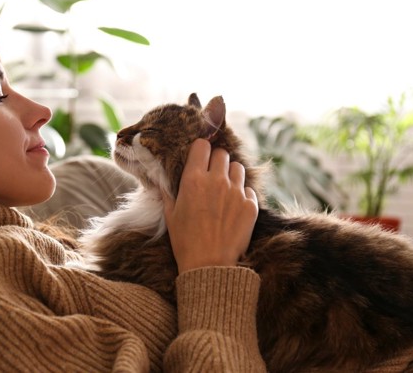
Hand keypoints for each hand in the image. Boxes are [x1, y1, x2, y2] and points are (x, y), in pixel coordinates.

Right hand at [162, 138, 257, 272]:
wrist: (209, 266)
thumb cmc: (185, 241)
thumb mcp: (170, 214)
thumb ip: (168, 192)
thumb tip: (161, 178)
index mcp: (193, 179)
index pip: (202, 146)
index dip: (200, 150)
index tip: (199, 157)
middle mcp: (217, 181)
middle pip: (222, 153)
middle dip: (216, 160)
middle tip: (212, 174)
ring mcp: (236, 192)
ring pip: (238, 168)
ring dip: (231, 174)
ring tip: (224, 189)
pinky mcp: (251, 205)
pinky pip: (249, 189)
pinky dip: (242, 194)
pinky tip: (234, 207)